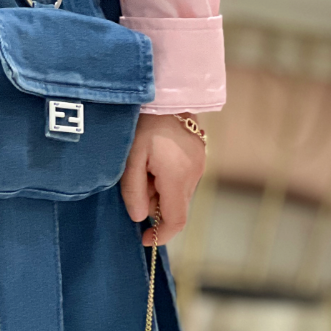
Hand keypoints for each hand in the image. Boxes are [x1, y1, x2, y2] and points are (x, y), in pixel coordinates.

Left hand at [120, 114, 206, 245]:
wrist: (164, 92)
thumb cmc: (142, 124)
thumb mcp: (130, 160)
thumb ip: (133, 192)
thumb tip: (140, 218)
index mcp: (178, 177)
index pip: (176, 220)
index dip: (161, 235)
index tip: (144, 238)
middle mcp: (195, 173)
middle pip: (176, 207)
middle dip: (155, 207)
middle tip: (136, 185)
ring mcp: (200, 163)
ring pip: (179, 193)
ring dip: (160, 192)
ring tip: (144, 167)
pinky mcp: (200, 154)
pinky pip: (184, 179)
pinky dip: (168, 180)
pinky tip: (155, 161)